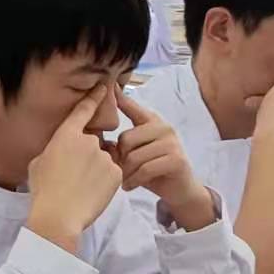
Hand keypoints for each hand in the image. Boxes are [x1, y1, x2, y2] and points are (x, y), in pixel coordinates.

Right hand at [25, 84, 121, 253]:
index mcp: (66, 135)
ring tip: (83, 186)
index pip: (83, 110)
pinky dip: (105, 180)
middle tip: (75, 174)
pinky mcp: (116, 173)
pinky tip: (92, 191)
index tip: (102, 87)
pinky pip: (113, 172)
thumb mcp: (39, 162)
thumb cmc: (44, 189)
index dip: (93, 97)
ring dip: (97, 168)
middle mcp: (88, 141)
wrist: (59, 214)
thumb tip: (58, 151)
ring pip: (104, 158)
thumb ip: (53, 150)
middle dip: (87, 154)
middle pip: (93, 141)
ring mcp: (104, 156)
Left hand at [115, 91, 214, 229]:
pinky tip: (129, 186)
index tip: (107, 83)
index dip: (118, 96)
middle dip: (119, 158)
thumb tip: (95, 129)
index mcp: (151, 121)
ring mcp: (172, 142)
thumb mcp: (135, 151)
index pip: (131, 106)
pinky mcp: (176, 159)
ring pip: (134, 157)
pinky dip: (133, 181)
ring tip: (125, 179)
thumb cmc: (151, 169)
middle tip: (120, 170)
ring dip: (126, 173)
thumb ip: (122, 140)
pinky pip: (145, 169)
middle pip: (126, 138)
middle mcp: (163, 127)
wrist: (179, 190)